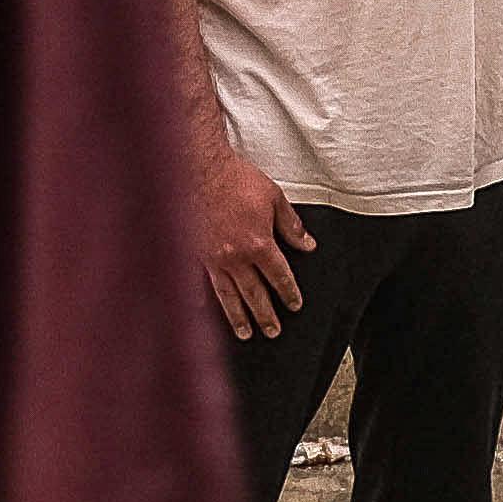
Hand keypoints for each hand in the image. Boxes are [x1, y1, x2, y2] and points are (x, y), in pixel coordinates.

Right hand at [199, 147, 313, 338]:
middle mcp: (236, 257)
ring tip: (245, 333)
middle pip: (254, 294)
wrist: (200, 168)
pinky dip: (203, 300)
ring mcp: (213, 258)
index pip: (278, 276)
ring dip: (238, 317)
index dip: (288, 293)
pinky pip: (202, 283)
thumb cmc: (236, 178)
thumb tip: (307, 244)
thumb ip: (291, 225)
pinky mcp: (196, 253)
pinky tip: (204, 312)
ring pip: (229, 295)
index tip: (294, 305)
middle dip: (266, 315)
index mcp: (258, 244)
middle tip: (273, 331)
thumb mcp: (274, 197)